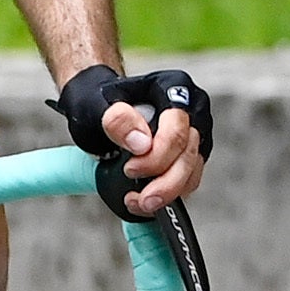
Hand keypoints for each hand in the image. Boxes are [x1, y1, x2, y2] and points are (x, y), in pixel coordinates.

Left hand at [55, 65, 211, 215]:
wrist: (98, 108)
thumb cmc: (99, 103)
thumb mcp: (96, 106)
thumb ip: (117, 120)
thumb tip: (142, 143)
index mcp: (173, 87)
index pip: (177, 130)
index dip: (157, 156)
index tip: (130, 169)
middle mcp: (191, 111)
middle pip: (188, 155)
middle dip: (165, 184)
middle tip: (140, 199)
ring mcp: (194, 134)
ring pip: (192, 172)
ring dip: (167, 194)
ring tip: (138, 202)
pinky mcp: (190, 155)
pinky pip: (187, 180)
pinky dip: (168, 194)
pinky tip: (143, 200)